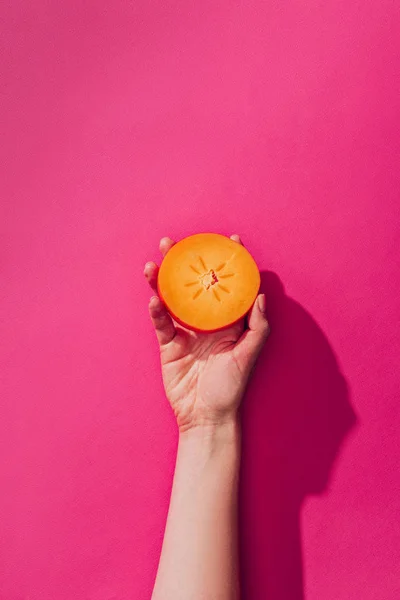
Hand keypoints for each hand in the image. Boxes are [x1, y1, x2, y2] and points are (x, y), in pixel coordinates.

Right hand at [144, 235, 269, 431]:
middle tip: (175, 243)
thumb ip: (258, 327)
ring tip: (155, 263)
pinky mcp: (169, 344)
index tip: (229, 241)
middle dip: (184, 263)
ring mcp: (185, 331)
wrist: (206, 416)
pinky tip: (153, 299)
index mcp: (228, 321)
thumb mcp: (248, 356)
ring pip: (172, 299)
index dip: (229, 263)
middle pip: (194, 285)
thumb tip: (261, 295)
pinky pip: (162, 323)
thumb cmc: (231, 388)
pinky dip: (157, 311)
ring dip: (162, 280)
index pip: (228, 285)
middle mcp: (206, 321)